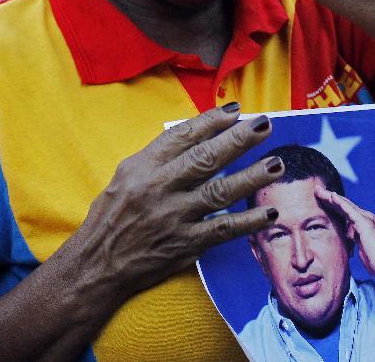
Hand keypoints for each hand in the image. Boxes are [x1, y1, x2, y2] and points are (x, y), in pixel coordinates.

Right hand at [75, 105, 283, 298]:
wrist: (97, 264)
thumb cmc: (112, 216)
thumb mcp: (127, 175)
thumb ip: (159, 156)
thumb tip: (197, 135)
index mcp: (144, 166)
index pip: (183, 135)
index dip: (211, 120)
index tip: (235, 110)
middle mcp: (160, 188)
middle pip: (206, 158)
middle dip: (238, 139)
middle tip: (264, 125)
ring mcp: (174, 217)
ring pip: (219, 192)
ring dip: (252, 177)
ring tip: (276, 163)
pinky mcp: (185, 244)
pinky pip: (222, 230)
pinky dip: (248, 222)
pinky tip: (269, 213)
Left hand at [315, 186, 374, 281]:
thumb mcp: (360, 246)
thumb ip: (354, 237)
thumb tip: (346, 235)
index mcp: (362, 223)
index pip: (344, 211)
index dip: (332, 204)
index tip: (319, 198)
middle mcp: (365, 217)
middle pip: (343, 205)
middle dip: (329, 197)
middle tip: (316, 189)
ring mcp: (365, 219)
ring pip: (345, 205)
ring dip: (331, 197)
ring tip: (319, 190)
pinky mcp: (364, 224)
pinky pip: (350, 210)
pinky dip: (340, 203)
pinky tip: (332, 196)